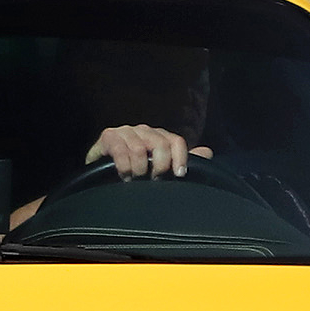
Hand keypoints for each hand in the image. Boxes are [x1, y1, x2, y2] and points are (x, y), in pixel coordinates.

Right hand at [86, 125, 211, 179]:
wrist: (101, 175)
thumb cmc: (133, 172)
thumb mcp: (159, 168)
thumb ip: (182, 160)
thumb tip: (207, 152)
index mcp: (158, 136)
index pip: (176, 141)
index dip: (180, 158)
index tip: (179, 175)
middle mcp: (144, 130)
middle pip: (160, 143)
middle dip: (159, 166)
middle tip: (153, 180)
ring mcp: (126, 131)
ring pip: (140, 149)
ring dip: (138, 170)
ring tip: (135, 180)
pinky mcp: (108, 136)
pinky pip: (120, 150)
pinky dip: (124, 166)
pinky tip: (123, 175)